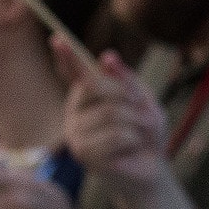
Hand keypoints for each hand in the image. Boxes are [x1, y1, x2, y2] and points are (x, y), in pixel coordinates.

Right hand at [54, 38, 172, 200]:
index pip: (75, 72)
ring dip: (138, 123)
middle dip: (130, 97)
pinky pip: (116, 135)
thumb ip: (127, 80)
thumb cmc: (145, 134)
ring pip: (112, 112)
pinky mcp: (84, 154)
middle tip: (146, 114)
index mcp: (87, 96)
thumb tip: (106, 56)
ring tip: (140, 135)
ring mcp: (76, 134)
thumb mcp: (144, 102)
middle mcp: (75, 112)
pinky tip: (131, 149)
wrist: (151, 170)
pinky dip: (134, 140)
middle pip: (97, 86)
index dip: (67, 56)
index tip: (57, 38)